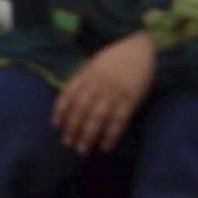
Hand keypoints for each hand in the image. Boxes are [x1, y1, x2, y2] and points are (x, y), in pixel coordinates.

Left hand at [51, 32, 158, 153]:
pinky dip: (111, 134)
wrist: (141, 47)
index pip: (70, 93)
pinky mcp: (131, 99)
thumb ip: (83, 79)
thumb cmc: (117, 56)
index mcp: (88, 74)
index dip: (61, 110)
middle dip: (72, 127)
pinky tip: (105, 146)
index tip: (56, 125)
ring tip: (82, 149)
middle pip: (81, 109)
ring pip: (97, 116)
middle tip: (67, 143)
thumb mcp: (95, 62)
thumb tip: (70, 100)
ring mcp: (115, 92)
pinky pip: (119, 120)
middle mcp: (99, 84)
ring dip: (88, 135)